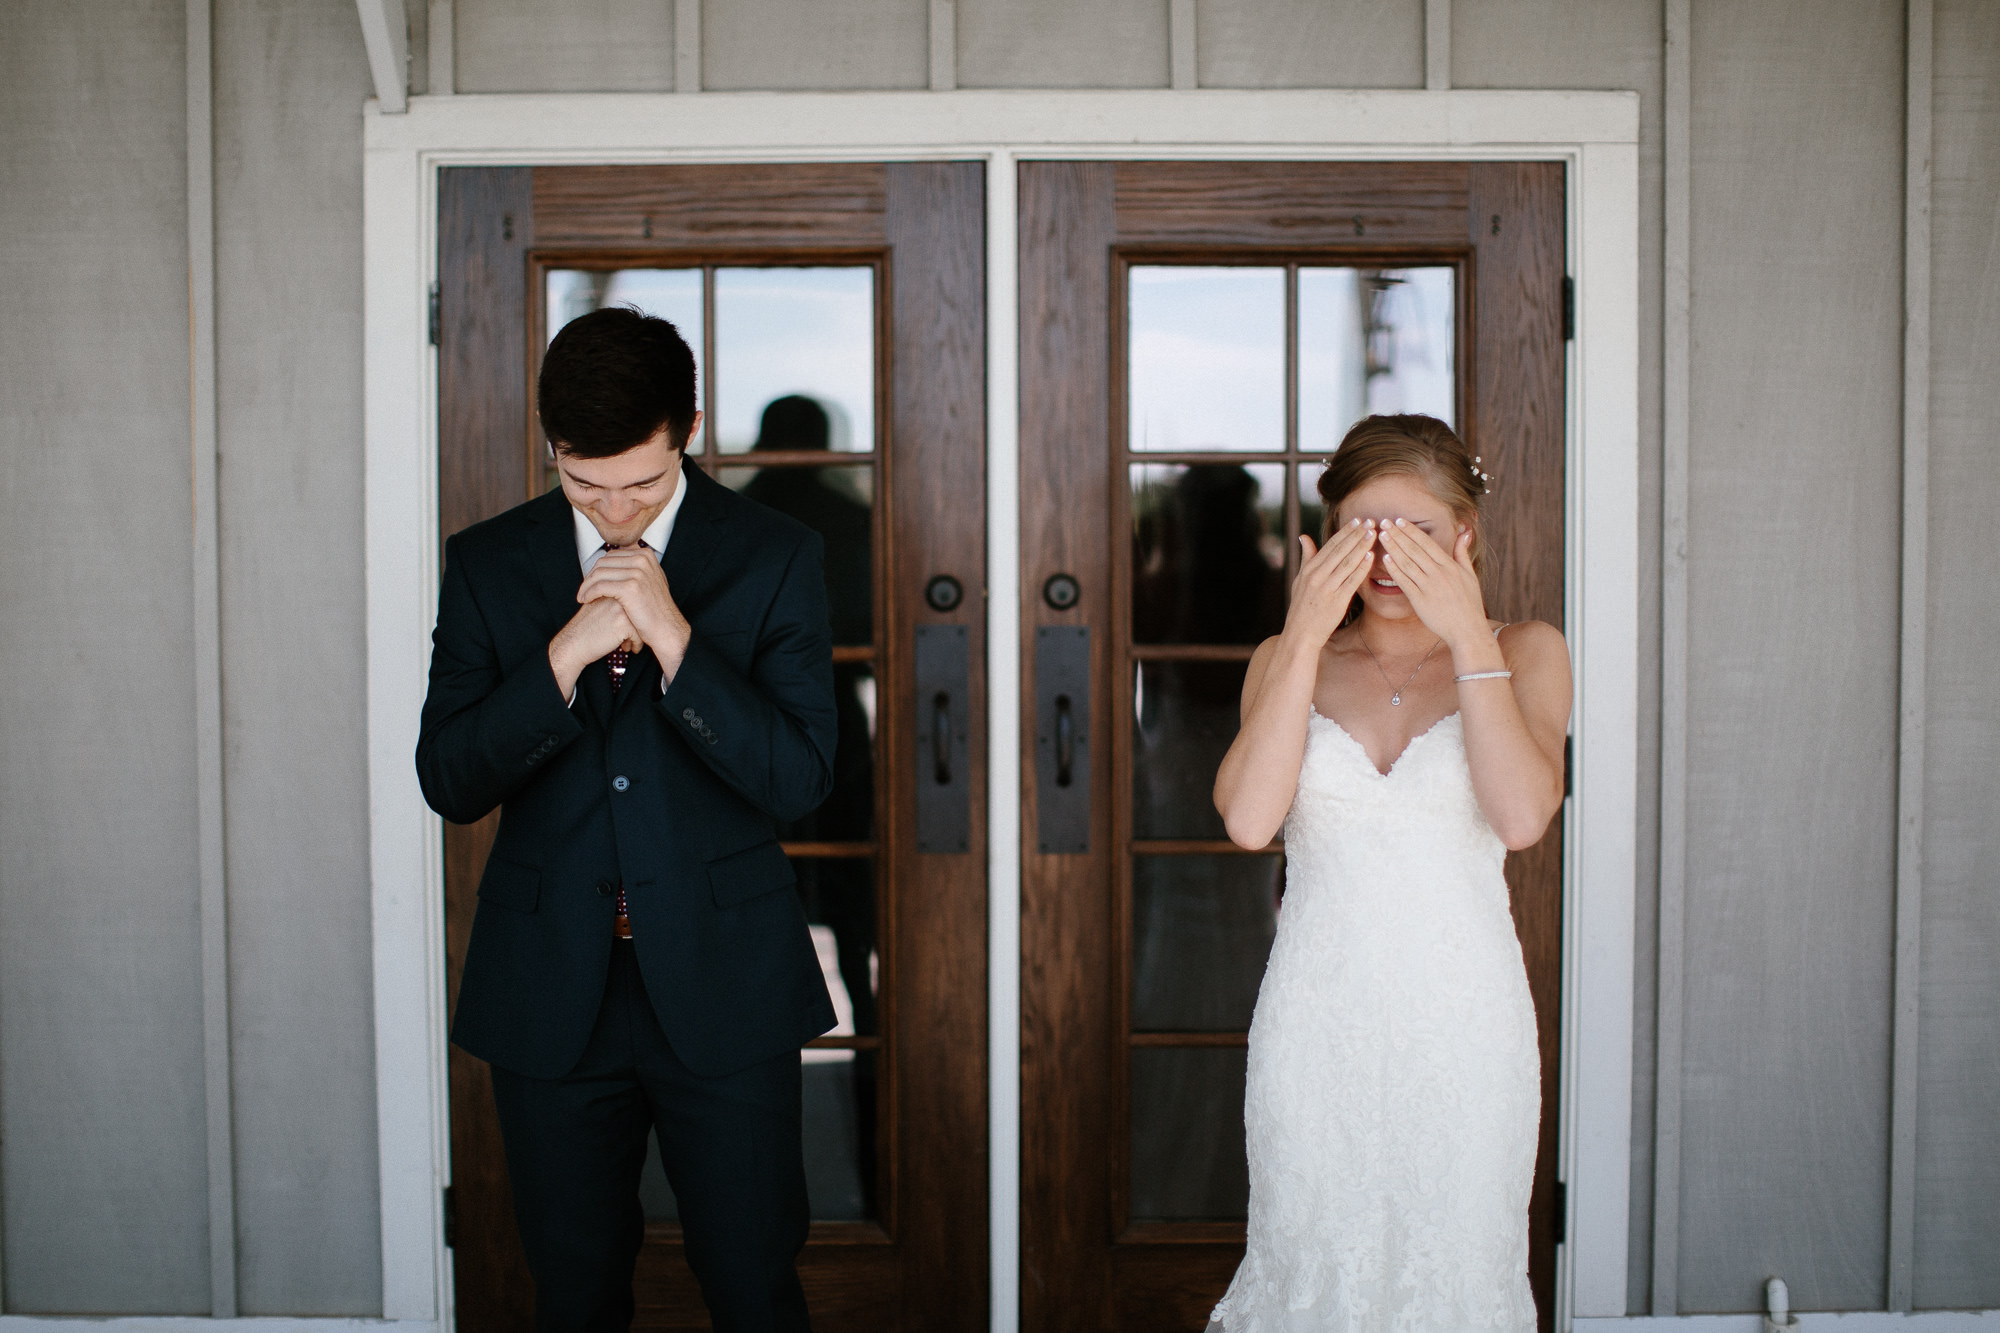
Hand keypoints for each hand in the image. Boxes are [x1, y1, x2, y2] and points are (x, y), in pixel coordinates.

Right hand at [548, 596, 639, 699]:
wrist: (573, 644)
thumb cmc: (584, 628)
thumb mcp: (596, 606)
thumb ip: (612, 600)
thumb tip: (632, 605)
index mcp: (610, 591)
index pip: (633, 602)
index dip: (634, 615)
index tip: (633, 626)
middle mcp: (617, 597)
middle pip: (639, 611)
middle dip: (639, 625)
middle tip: (634, 636)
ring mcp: (621, 610)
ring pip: (642, 623)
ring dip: (639, 636)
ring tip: (632, 643)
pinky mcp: (623, 624)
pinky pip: (639, 635)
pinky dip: (636, 644)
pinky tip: (628, 648)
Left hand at [578, 547, 691, 677]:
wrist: (666, 627)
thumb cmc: (656, 609)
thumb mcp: (650, 579)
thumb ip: (636, 567)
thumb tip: (618, 561)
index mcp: (645, 555)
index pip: (611, 555)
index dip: (598, 568)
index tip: (592, 581)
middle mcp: (642, 560)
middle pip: (603, 562)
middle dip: (590, 576)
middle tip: (584, 589)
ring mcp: (637, 572)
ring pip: (599, 573)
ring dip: (586, 585)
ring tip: (582, 597)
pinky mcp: (630, 587)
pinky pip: (600, 586)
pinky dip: (589, 593)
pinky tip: (586, 600)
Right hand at [1284, 519, 1375, 649]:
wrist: (1301, 634)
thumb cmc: (1302, 607)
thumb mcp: (1300, 580)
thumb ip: (1306, 558)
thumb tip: (1304, 536)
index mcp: (1309, 569)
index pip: (1330, 545)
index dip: (1345, 532)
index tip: (1357, 520)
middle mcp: (1317, 576)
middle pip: (1340, 550)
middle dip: (1356, 535)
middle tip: (1370, 521)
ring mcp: (1327, 588)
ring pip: (1347, 563)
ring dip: (1361, 547)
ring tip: (1373, 534)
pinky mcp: (1337, 601)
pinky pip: (1352, 581)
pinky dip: (1362, 568)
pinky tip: (1371, 557)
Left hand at [1377, 519, 1490, 650]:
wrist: (1467, 630)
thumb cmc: (1469, 603)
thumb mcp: (1470, 575)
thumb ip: (1462, 553)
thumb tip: (1464, 532)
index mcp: (1450, 566)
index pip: (1427, 543)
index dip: (1412, 531)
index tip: (1400, 520)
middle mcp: (1439, 574)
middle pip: (1414, 550)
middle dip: (1399, 535)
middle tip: (1385, 522)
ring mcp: (1429, 587)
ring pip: (1407, 563)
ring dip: (1393, 548)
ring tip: (1382, 536)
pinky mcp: (1420, 601)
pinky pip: (1404, 582)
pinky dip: (1394, 569)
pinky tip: (1385, 559)